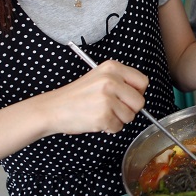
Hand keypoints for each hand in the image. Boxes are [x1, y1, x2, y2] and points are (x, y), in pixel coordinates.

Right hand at [33, 60, 148, 135]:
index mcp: (112, 67)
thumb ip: (120, 82)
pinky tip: (96, 119)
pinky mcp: (103, 115)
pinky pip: (118, 127)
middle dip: (130, 109)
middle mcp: (111, 80)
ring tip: (101, 112)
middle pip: (140, 102)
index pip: (143, 81)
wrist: (53, 108)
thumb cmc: (77, 96)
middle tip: (113, 108)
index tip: (127, 97)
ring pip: (130, 116)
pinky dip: (109, 127)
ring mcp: (107, 98)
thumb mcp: (99, 78)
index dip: (137, 93)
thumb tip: (139, 94)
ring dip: (118, 119)